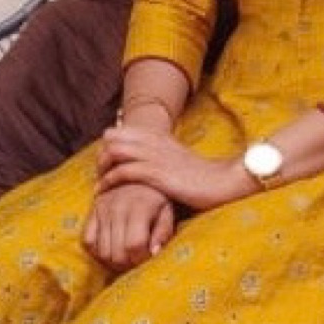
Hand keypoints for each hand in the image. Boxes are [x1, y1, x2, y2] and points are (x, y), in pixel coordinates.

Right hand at [82, 181, 177, 271]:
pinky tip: (111, 247)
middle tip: (136, 258)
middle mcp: (117, 208)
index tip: (148, 255)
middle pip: (117, 253)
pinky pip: (87, 240)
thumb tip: (153, 253)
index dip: (142, 258)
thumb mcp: (167, 211)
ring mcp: (102, 209)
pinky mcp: (93, 210)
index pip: (135, 245)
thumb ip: (163, 232)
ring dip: (113, 261)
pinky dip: (97, 250)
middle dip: (128, 263)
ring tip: (125, 255)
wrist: (138, 172)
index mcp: (139, 208)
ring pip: (102, 251)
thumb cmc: (157, 197)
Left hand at [96, 124, 247, 215]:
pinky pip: (123, 171)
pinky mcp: (157, 174)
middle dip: (100, 155)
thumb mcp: (176, 158)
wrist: (223, 181)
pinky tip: (106, 192)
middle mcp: (153, 141)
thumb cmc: (200, 176)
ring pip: (114, 150)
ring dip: (102, 167)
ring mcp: (154, 156)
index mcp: (157, 136)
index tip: (106, 165)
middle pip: (111, 137)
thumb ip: (159, 155)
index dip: (107, 147)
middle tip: (101, 175)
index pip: (118, 131)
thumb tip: (142, 162)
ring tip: (101, 185)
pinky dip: (109, 181)